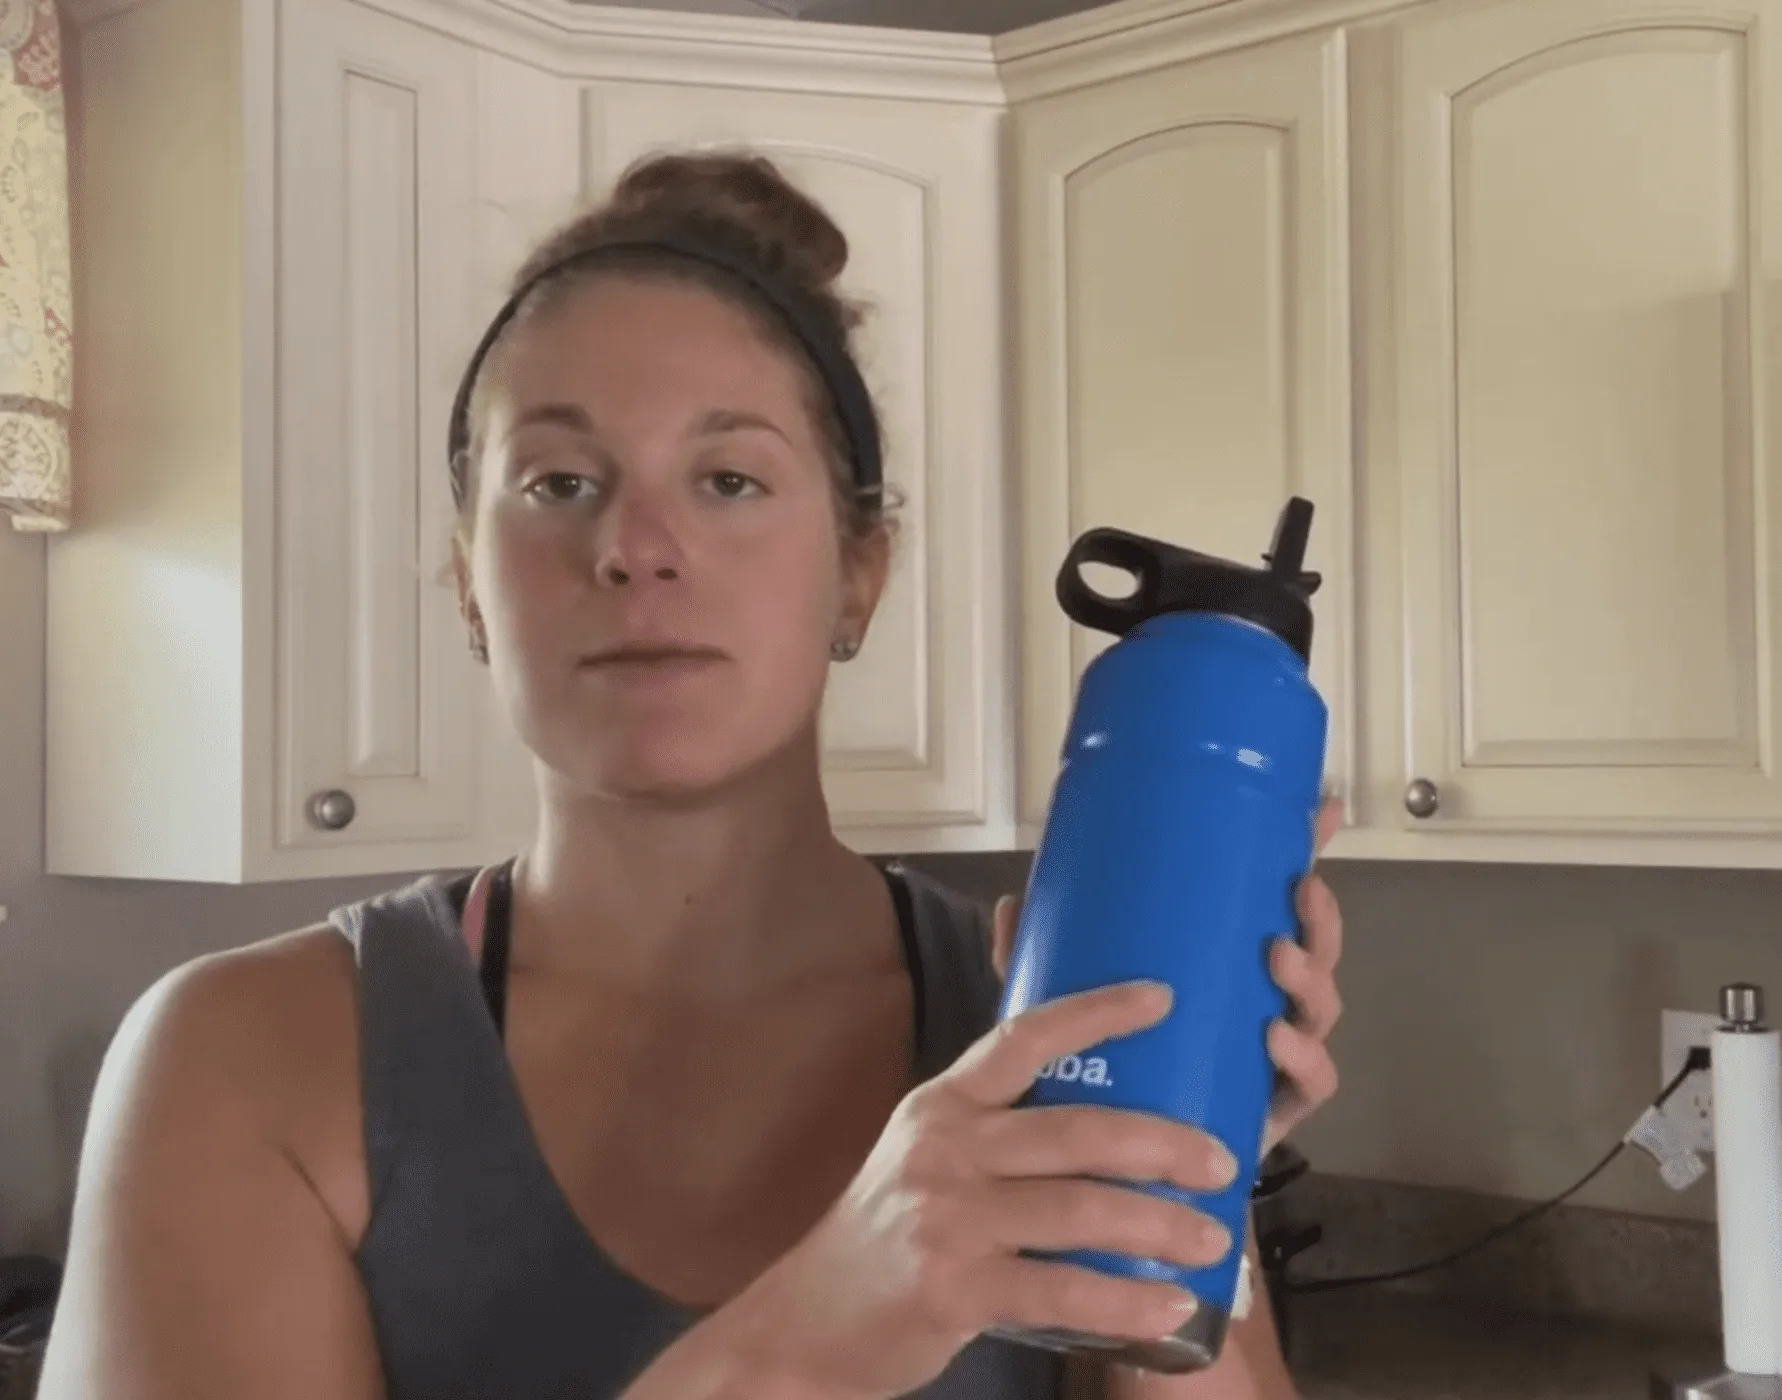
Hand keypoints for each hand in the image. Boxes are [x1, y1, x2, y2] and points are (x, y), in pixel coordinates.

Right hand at [723, 982, 1243, 1399]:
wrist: (806, 1322)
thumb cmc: (887, 1234)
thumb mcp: (925, 1155)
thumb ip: (994, 1127)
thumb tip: (1098, 1103)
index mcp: (944, 1105)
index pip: (1023, 1038)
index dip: (1096, 1012)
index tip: (1164, 997)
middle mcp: (946, 1149)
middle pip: (1074, 1130)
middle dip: (1162, 1142)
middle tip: (1222, 1160)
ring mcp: (948, 1218)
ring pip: (1078, 1210)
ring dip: (1159, 1225)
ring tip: (1213, 1238)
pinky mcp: (953, 1288)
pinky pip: (1058, 1290)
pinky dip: (1123, 1300)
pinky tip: (1169, 1306)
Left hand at [988, 797, 1346, 1156]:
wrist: (1115, 1192)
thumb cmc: (1100, 1086)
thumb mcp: (1066, 1015)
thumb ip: (1042, 966)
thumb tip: (1009, 902)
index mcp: (1222, 975)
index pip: (1270, 908)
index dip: (1301, 858)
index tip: (1320, 812)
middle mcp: (1258, 1011)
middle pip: (1312, 958)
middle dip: (1317, 923)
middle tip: (1299, 896)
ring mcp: (1272, 1063)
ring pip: (1318, 1014)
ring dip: (1310, 982)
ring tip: (1277, 962)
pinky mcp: (1273, 1114)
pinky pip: (1311, 1086)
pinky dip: (1303, 1061)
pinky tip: (1273, 1041)